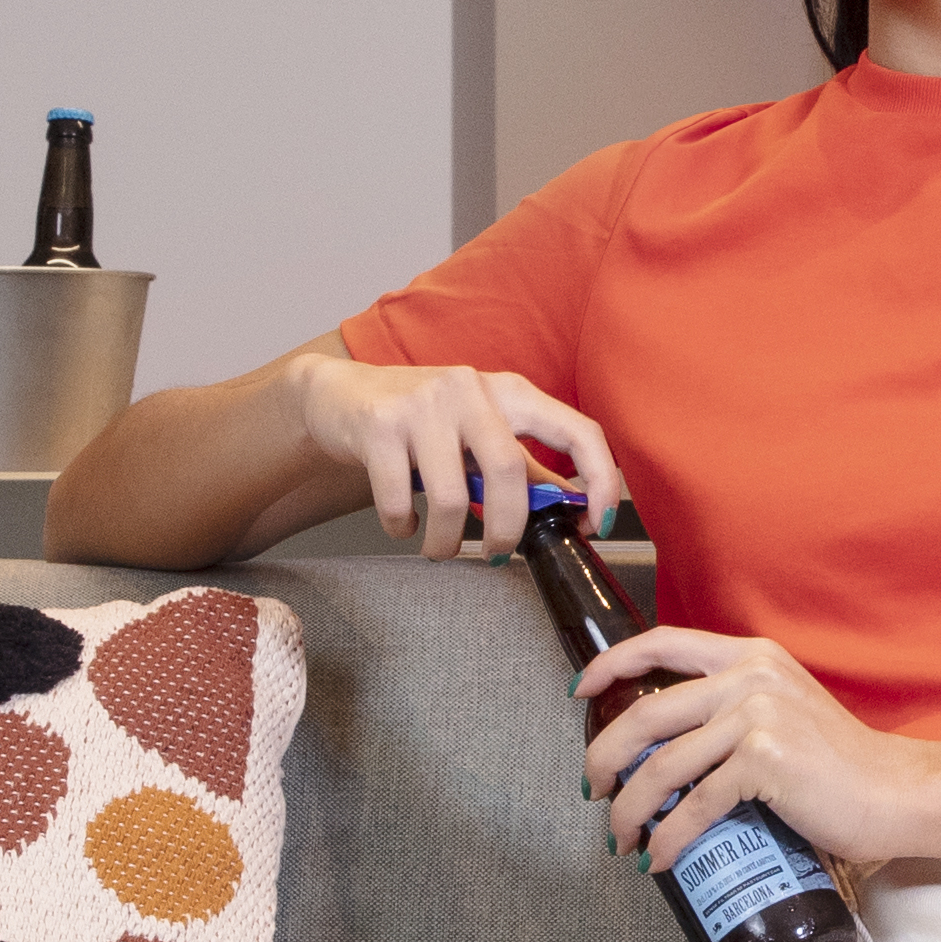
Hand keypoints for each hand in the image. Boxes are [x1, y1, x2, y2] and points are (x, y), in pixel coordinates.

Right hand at [285, 347, 608, 557]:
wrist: (339, 395)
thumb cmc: (419, 420)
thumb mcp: (478, 432)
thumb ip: (524, 466)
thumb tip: (573, 506)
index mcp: (509, 391)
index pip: (578, 430)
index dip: (601, 481)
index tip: (596, 526)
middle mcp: (471, 389)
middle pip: (511, 473)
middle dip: (507, 529)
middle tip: (495, 552)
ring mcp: (424, 404)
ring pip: (453, 496)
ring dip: (446, 541)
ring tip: (438, 548)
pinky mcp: (379, 425)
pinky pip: (400, 500)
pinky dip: (403, 527)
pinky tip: (403, 525)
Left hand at [581, 611, 930, 878]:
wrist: (897, 793)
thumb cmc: (842, 766)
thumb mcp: (785, 712)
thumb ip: (736, 710)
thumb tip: (671, 747)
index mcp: (752, 656)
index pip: (664, 643)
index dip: (613, 665)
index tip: (580, 692)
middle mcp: (750, 678)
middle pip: (647, 714)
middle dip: (605, 758)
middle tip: (592, 791)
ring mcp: (757, 717)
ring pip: (662, 767)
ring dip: (629, 810)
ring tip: (620, 838)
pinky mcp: (765, 762)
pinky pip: (695, 806)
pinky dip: (668, 839)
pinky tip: (657, 858)